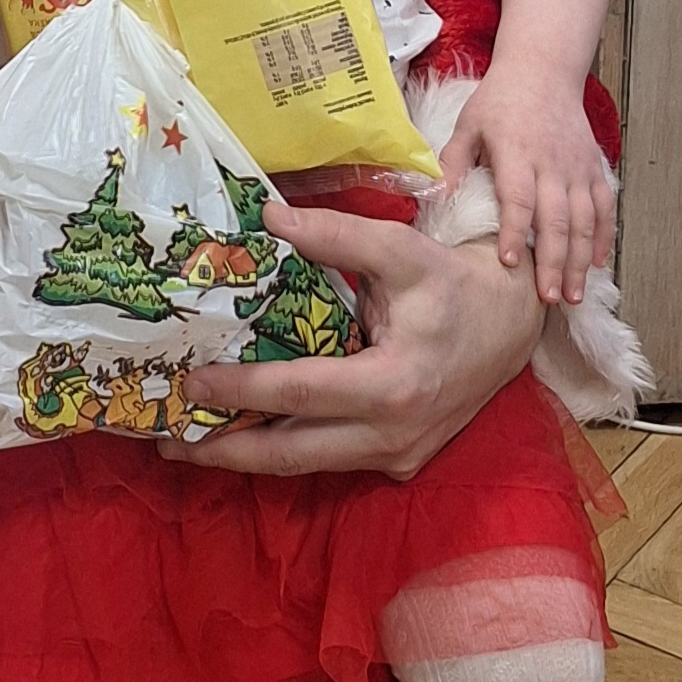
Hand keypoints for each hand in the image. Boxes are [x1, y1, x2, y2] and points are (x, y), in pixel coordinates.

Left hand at [171, 195, 542, 477]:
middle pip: (292, 453)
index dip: (239, 391)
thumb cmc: (454, 284)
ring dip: (249, 457)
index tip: (190, 380)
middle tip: (168, 438)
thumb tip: (267, 217)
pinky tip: (249, 433)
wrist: (513, 324)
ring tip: (192, 442)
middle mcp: (393, 434)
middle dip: (226, 451)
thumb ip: (336, 236)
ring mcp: (398, 455)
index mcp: (393, 385)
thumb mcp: (400, 250)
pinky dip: (288, 448)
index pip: (298, 393)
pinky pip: (332, 458)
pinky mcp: (400, 460)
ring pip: (308, 465)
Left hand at [444, 56, 615, 306]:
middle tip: (548, 298)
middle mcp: (551, 164)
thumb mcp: (469, 125)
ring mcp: (577, 168)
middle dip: (554, 262)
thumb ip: (453, 162)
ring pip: (585, 220)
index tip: (509, 262)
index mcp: (516, 152)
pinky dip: (603, 237)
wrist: (543, 70)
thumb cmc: (500, 100)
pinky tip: (595, 264)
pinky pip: (605, 208)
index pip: (518, 198)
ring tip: (572, 294)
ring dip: (580, 259)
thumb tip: (434, 198)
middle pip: (556, 219)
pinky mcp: (594, 168)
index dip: (514, 232)